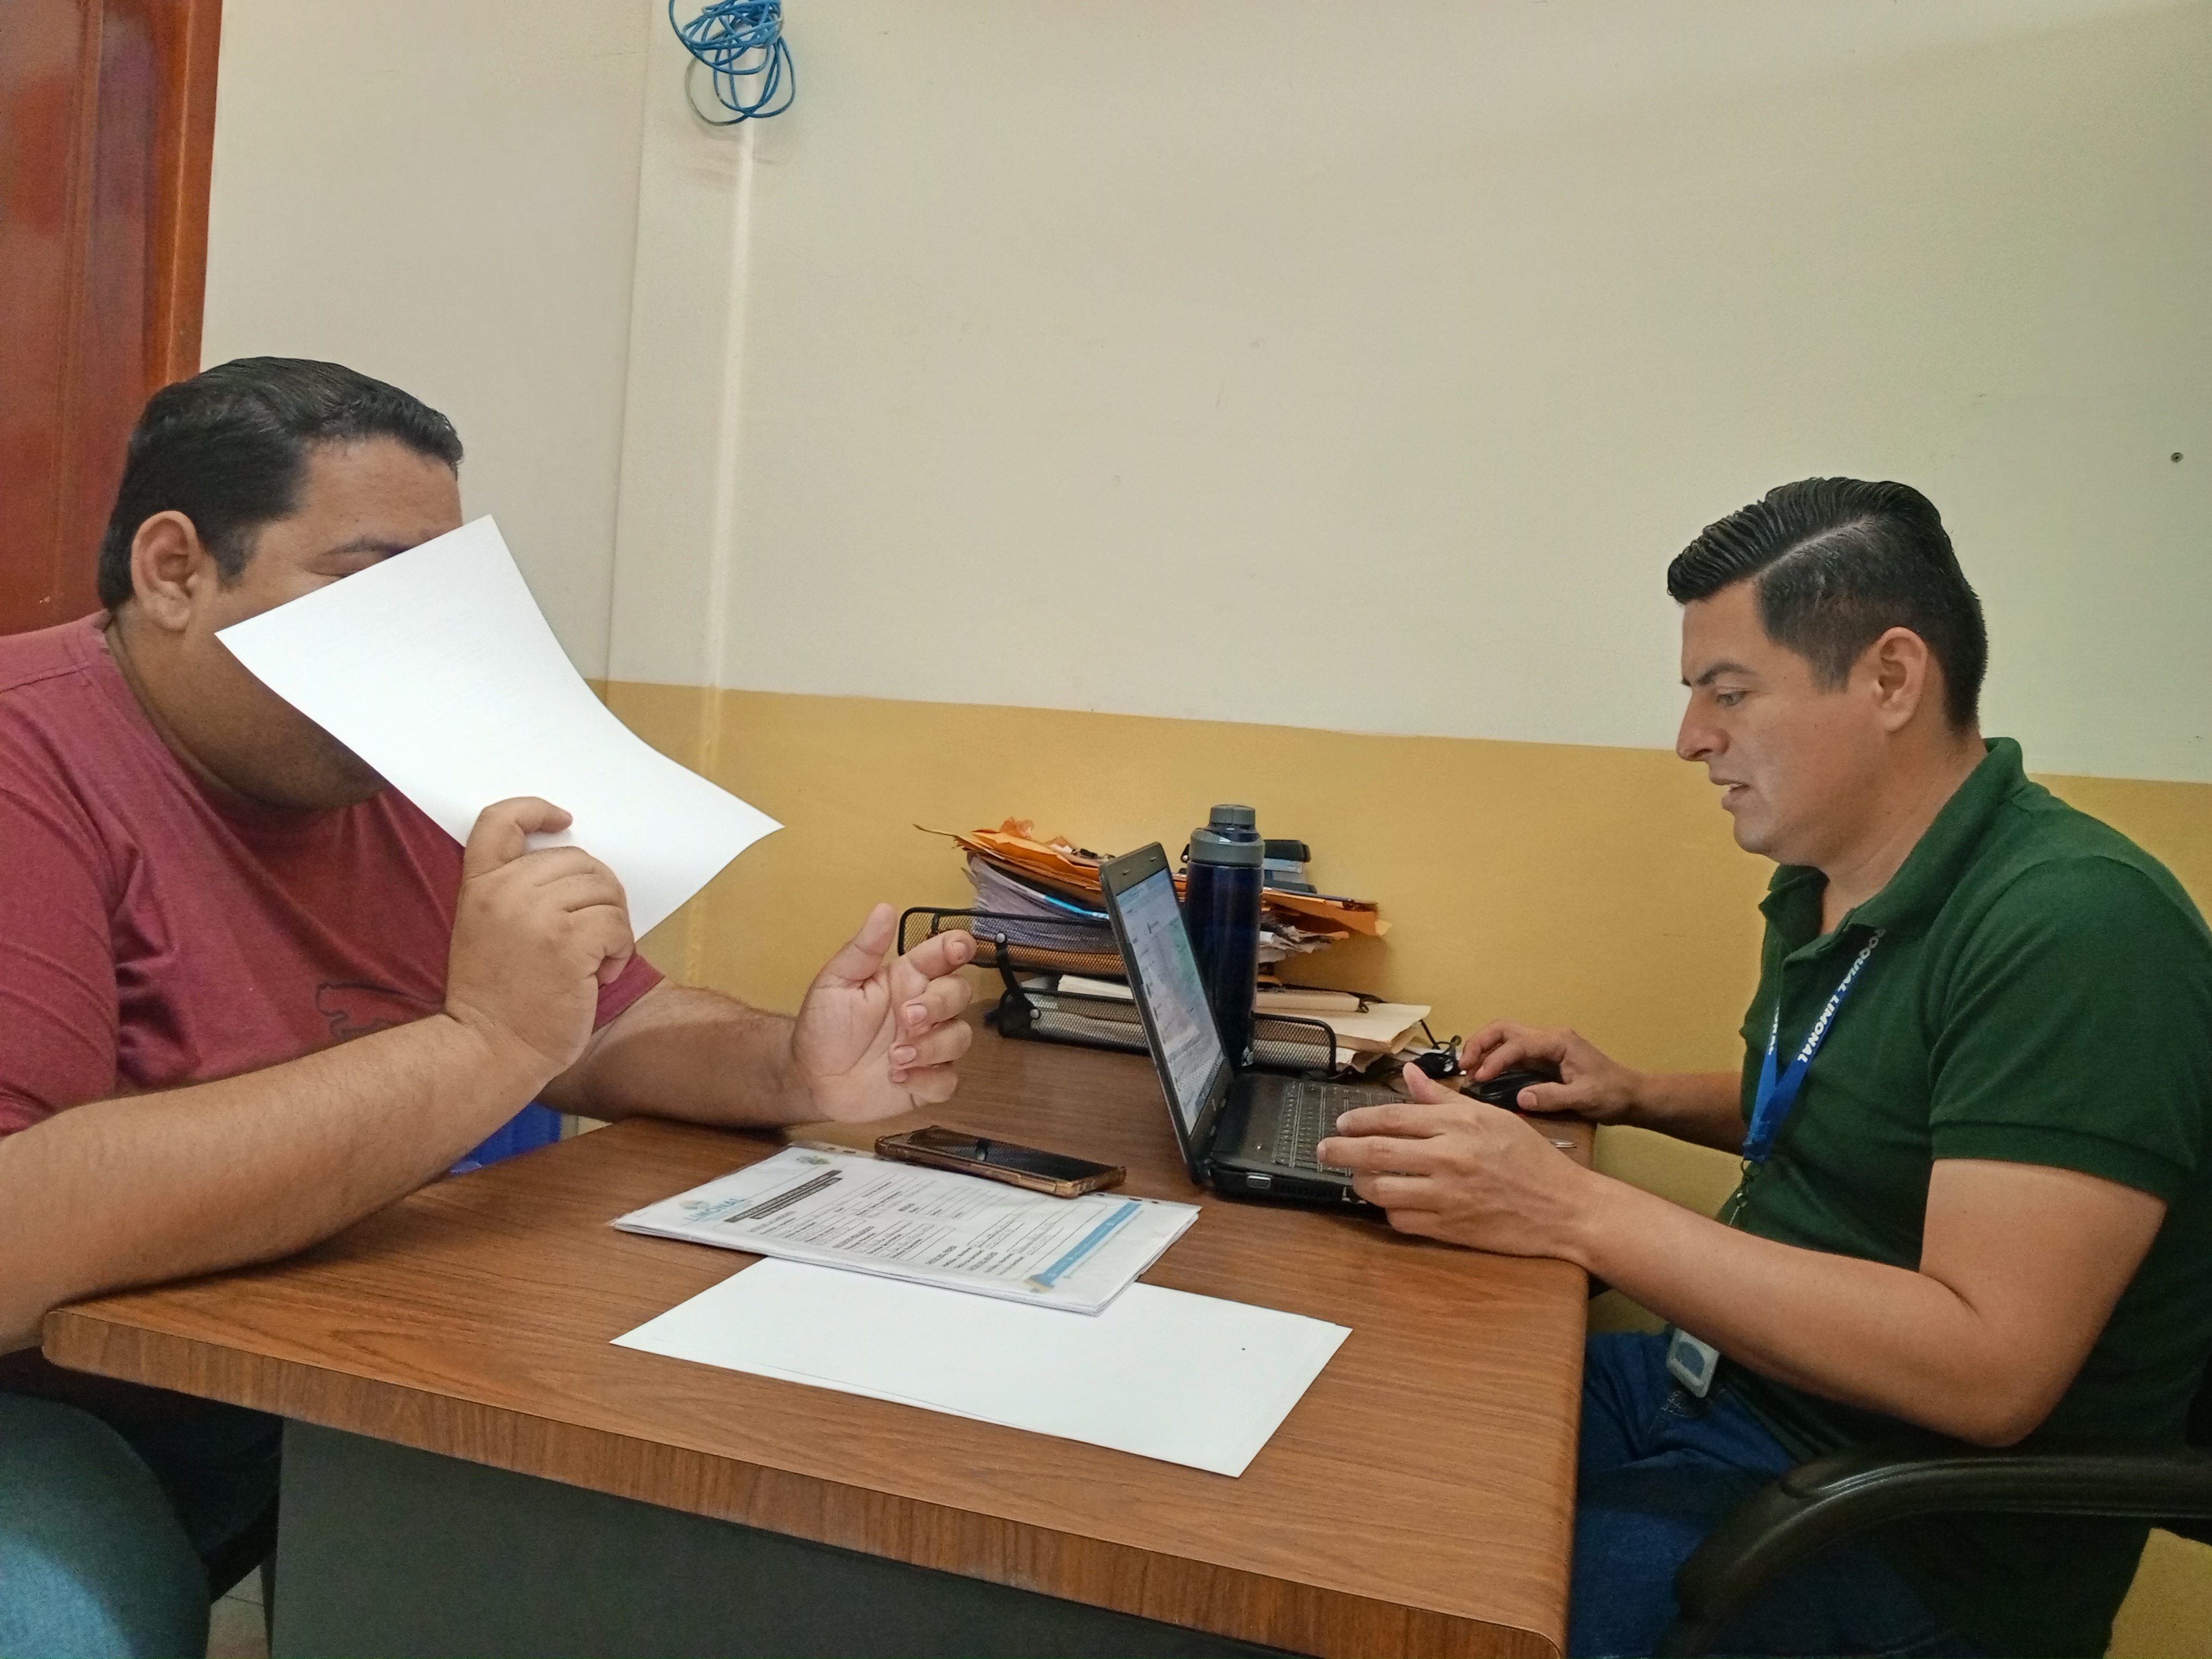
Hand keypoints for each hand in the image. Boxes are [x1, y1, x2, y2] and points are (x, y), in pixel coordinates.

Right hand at [444, 798, 634, 1078]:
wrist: (487, 1050)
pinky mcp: (567, 943)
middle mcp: (505, 892)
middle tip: (593, 934)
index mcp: (479, 885)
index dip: (535, 809)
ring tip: (594, 959)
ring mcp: (535, 916)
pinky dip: (620, 950)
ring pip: (604, 890)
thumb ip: (517, 894)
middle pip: (579, 859)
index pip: (500, 820)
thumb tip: (577, 871)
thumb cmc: (497, 999)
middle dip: (599, 894)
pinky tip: (600, 975)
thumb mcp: (487, 932)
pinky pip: (615, 924)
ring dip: (612, 925)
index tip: (564, 820)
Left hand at [791, 905, 975, 1120]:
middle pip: (961, 994)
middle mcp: (925, 1009)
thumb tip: (885, 908)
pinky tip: (898, 1078)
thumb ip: (864, 948)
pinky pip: (949, 1080)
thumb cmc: (823, 1026)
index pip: (944, 955)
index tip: (958, 948)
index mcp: (906, 979)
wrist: (810, 1078)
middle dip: (940, 1004)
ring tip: (895, 1057)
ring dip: (933, 1047)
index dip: (958, 947)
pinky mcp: (927, 1081)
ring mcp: (930, 1045)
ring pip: (961, 1037)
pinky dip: (928, 1080)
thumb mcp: (835, 982)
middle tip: (907, 1018)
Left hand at [1315, 1065, 1594, 1255]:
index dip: (1358, 1120)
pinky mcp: (1449, 1228)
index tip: (1340, 1123)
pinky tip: (1389, 1202)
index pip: (1392, 1118)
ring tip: (1356, 1178)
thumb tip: (1409, 1074)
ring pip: (1381, 1189)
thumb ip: (1445, 1097)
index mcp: (1459, 1124)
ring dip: (1360, 1184)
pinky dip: (1388, 1211)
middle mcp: (1448, 1157)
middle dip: (1340, 1151)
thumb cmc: (1531, 1159)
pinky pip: (1401, 1220)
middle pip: (1376, 1152)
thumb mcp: (1492, 1115)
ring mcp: (1446, 1195)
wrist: (1565, 1207)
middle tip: (1324, 1150)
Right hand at [1462, 1019, 1643, 1122]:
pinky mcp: (1545, 1059)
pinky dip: (1495, 1059)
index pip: (1517, 1045)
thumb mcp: (1584, 1099)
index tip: (1479, 1078)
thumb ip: (1552, 1097)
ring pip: (1506, 1037)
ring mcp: (1546, 1047)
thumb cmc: (1612, 1094)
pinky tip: (1485, 1075)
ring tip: (1468, 1069)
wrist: (1632, 1095)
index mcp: (1558, 1042)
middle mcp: (1549, 1038)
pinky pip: (1513, 1052)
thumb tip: (1520, 1097)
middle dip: (1480, 1043)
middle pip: (1504, 1029)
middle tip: (1463, 1065)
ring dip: (1484, 1049)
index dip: (1494, 1060)